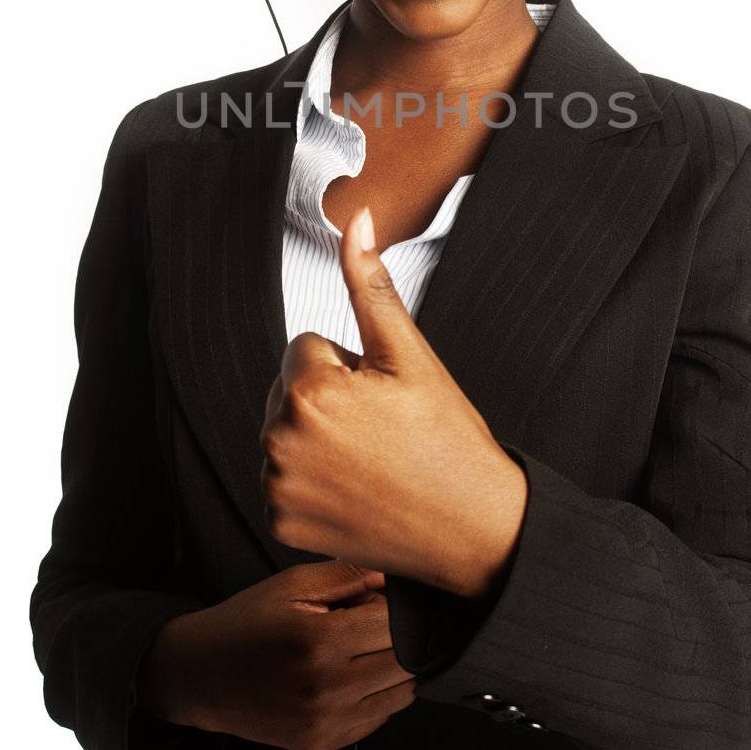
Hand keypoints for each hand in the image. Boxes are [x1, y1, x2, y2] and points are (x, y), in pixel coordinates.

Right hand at [136, 560, 416, 749]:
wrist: (199, 677)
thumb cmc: (246, 622)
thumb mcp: (292, 585)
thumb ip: (348, 576)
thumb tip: (396, 575)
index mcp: (318, 640)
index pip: (395, 624)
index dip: (396, 607)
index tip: (381, 599)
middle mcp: (327, 688)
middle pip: (406, 662)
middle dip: (402, 638)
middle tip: (374, 623)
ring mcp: (327, 723)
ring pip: (402, 694)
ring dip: (397, 668)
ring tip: (364, 649)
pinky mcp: (325, 745)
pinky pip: (380, 718)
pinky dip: (380, 694)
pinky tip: (353, 675)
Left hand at [260, 206, 527, 596]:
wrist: (473, 529)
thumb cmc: (448, 440)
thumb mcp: (411, 355)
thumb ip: (370, 284)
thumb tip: (354, 221)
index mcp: (310, 391)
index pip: (307, 347)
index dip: (350, 365)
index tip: (384, 396)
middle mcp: (280, 441)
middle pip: (291, 389)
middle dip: (329, 399)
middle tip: (382, 429)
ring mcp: (277, 488)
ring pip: (285, 432)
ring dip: (318, 438)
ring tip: (372, 459)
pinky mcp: (280, 523)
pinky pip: (282, 479)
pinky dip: (312, 483)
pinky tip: (355, 490)